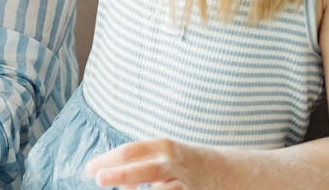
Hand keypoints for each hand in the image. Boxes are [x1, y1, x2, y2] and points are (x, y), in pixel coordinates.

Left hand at [85, 138, 221, 189]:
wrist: (240, 172)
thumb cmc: (192, 165)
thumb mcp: (167, 160)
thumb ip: (143, 167)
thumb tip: (113, 179)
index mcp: (164, 148)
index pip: (131, 151)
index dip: (109, 159)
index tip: (88, 169)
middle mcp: (176, 162)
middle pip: (144, 168)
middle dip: (120, 174)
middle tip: (97, 179)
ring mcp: (188, 181)